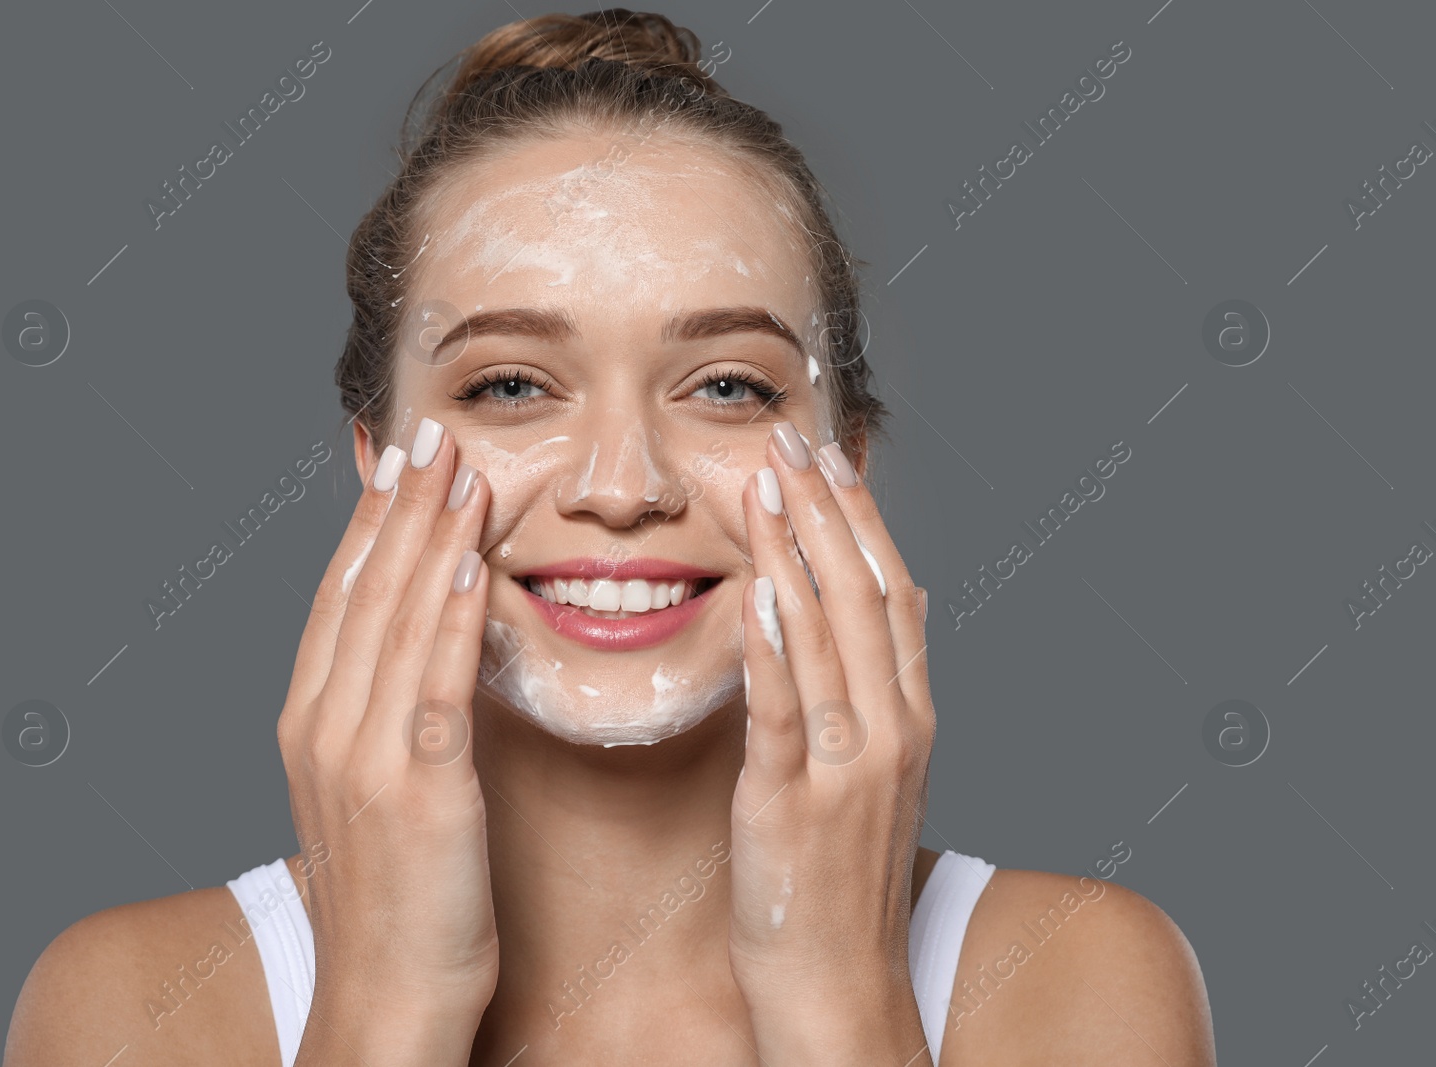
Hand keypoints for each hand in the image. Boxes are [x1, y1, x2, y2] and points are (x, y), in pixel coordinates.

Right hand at [276, 418, 496, 1064]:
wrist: (384, 998)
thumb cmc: (392, 903)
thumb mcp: (371, 796)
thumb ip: (384, 719)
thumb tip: (418, 662)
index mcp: (309, 723)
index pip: (340, 600)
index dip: (370, 526)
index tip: (399, 465)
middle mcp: (322, 726)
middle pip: (363, 592)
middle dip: (401, 509)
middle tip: (433, 437)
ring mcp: (361, 754)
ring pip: (396, 620)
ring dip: (433, 538)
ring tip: (462, 470)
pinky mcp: (416, 787)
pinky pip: (434, 681)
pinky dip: (452, 615)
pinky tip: (475, 560)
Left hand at [728, 421, 934, 1063]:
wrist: (839, 987)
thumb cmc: (840, 881)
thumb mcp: (871, 776)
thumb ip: (871, 694)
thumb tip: (874, 609)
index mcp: (910, 718)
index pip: (894, 591)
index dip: (862, 518)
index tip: (829, 457)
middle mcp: (893, 731)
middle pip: (868, 595)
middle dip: (829, 510)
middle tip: (791, 440)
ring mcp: (849, 767)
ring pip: (831, 638)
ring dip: (797, 552)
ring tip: (766, 483)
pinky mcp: (795, 803)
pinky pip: (790, 711)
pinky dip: (776, 647)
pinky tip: (758, 592)